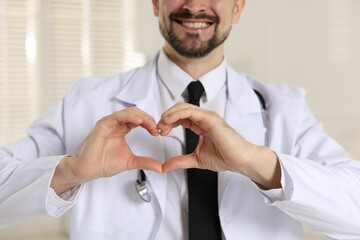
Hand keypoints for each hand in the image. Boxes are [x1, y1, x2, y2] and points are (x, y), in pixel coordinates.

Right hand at [51, 107, 161, 194]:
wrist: (88, 170)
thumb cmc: (103, 163)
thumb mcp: (130, 162)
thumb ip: (145, 162)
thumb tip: (160, 167)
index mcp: (122, 130)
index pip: (139, 120)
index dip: (150, 124)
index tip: (157, 132)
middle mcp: (116, 124)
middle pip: (136, 114)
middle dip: (148, 119)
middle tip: (156, 128)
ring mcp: (109, 123)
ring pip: (128, 112)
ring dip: (141, 117)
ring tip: (151, 125)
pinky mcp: (103, 125)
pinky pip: (117, 116)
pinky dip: (129, 116)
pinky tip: (139, 121)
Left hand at [158, 102, 280, 188]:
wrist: (240, 161)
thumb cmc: (226, 157)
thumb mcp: (196, 159)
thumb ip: (180, 161)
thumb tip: (165, 166)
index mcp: (201, 125)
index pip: (180, 117)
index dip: (168, 122)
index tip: (160, 132)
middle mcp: (204, 118)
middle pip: (179, 109)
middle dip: (166, 117)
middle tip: (158, 128)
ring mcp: (208, 117)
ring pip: (183, 107)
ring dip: (169, 115)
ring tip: (161, 125)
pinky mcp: (211, 119)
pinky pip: (190, 112)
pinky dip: (177, 115)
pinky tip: (168, 121)